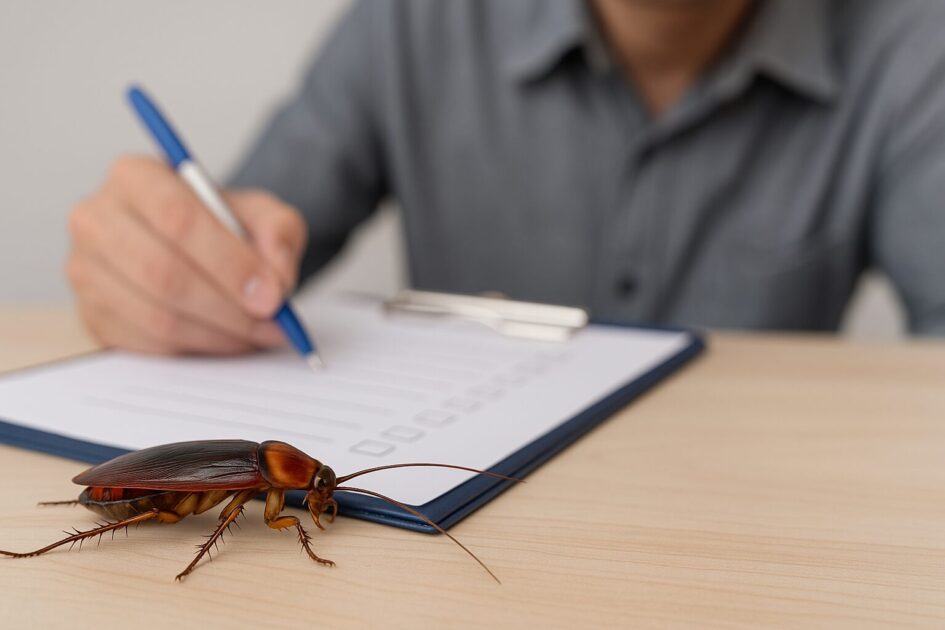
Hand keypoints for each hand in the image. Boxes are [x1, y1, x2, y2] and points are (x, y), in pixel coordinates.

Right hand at [67, 155, 307, 354]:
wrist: (190, 249)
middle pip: (162, 272)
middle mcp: (97, 219)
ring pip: (156, 317)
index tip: (272, 293)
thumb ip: (278, 231)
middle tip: (272, 321)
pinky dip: (198, 349)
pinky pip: (149, 345)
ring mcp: (87, 271)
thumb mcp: (259, 212)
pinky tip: (230, 341)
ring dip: (219, 334)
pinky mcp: (93, 316)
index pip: (177, 217)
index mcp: (135, 177)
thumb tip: (277, 275)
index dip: (229, 261)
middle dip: (228, 305)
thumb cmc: (219, 225)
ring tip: (260, 334)